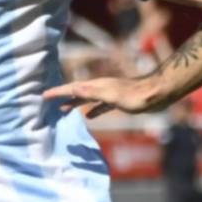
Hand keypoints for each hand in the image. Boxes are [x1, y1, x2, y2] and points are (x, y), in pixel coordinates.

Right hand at [43, 77, 164, 118]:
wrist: (157, 94)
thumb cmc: (137, 96)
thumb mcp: (112, 96)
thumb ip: (93, 92)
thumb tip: (73, 88)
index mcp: (97, 85)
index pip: (73, 88)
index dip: (58, 92)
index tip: (44, 95)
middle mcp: (101, 87)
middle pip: (77, 91)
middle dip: (62, 96)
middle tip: (48, 102)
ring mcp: (109, 94)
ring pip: (86, 98)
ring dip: (74, 103)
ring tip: (63, 110)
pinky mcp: (117, 101)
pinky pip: (99, 105)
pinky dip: (91, 110)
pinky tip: (88, 116)